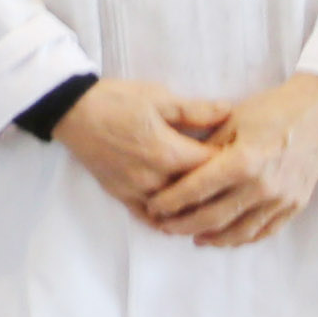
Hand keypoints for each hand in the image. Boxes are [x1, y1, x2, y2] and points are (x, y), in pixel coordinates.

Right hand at [49, 77, 226, 215]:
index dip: (234, 164)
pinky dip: (167, 219)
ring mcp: (137, 191)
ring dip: (195, 208)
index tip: (245, 158)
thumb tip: (230, 111)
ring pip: (177, 212)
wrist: (72, 111)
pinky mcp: (122, 196)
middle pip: (199, 195)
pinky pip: (150, 218)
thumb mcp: (159, 97)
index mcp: (169, 152)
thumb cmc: (116, 100)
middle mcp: (156, 179)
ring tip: (212, 202)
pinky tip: (180, 216)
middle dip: (219, 189)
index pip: (214, 168)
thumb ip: (196, 110)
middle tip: (235, 183)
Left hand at [144, 73, 317, 246]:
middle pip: (214, 217)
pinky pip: (264, 231)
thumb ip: (204, 149)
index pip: (196, 190)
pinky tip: (226, 237)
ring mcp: (282, 199)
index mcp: (243, 161)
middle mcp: (262, 186)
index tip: (153, 207)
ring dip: (212, 237)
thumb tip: (175, 170)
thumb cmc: (269, 110)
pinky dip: (242, 238)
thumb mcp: (229, 121)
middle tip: (164, 226)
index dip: (170, 202)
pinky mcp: (295, 205)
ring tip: (193, 236)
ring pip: (239, 231)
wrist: (317, 112)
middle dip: (183, 224)